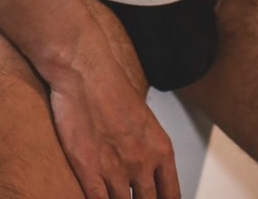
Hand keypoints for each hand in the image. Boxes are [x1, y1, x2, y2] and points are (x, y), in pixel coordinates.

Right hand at [48, 47, 181, 198]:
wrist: (87, 72)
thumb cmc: (113, 87)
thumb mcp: (144, 118)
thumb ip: (147, 148)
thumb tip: (146, 168)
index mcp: (160, 149)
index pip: (171, 194)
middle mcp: (142, 162)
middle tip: (135, 198)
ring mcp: (115, 169)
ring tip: (115, 196)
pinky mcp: (88, 169)